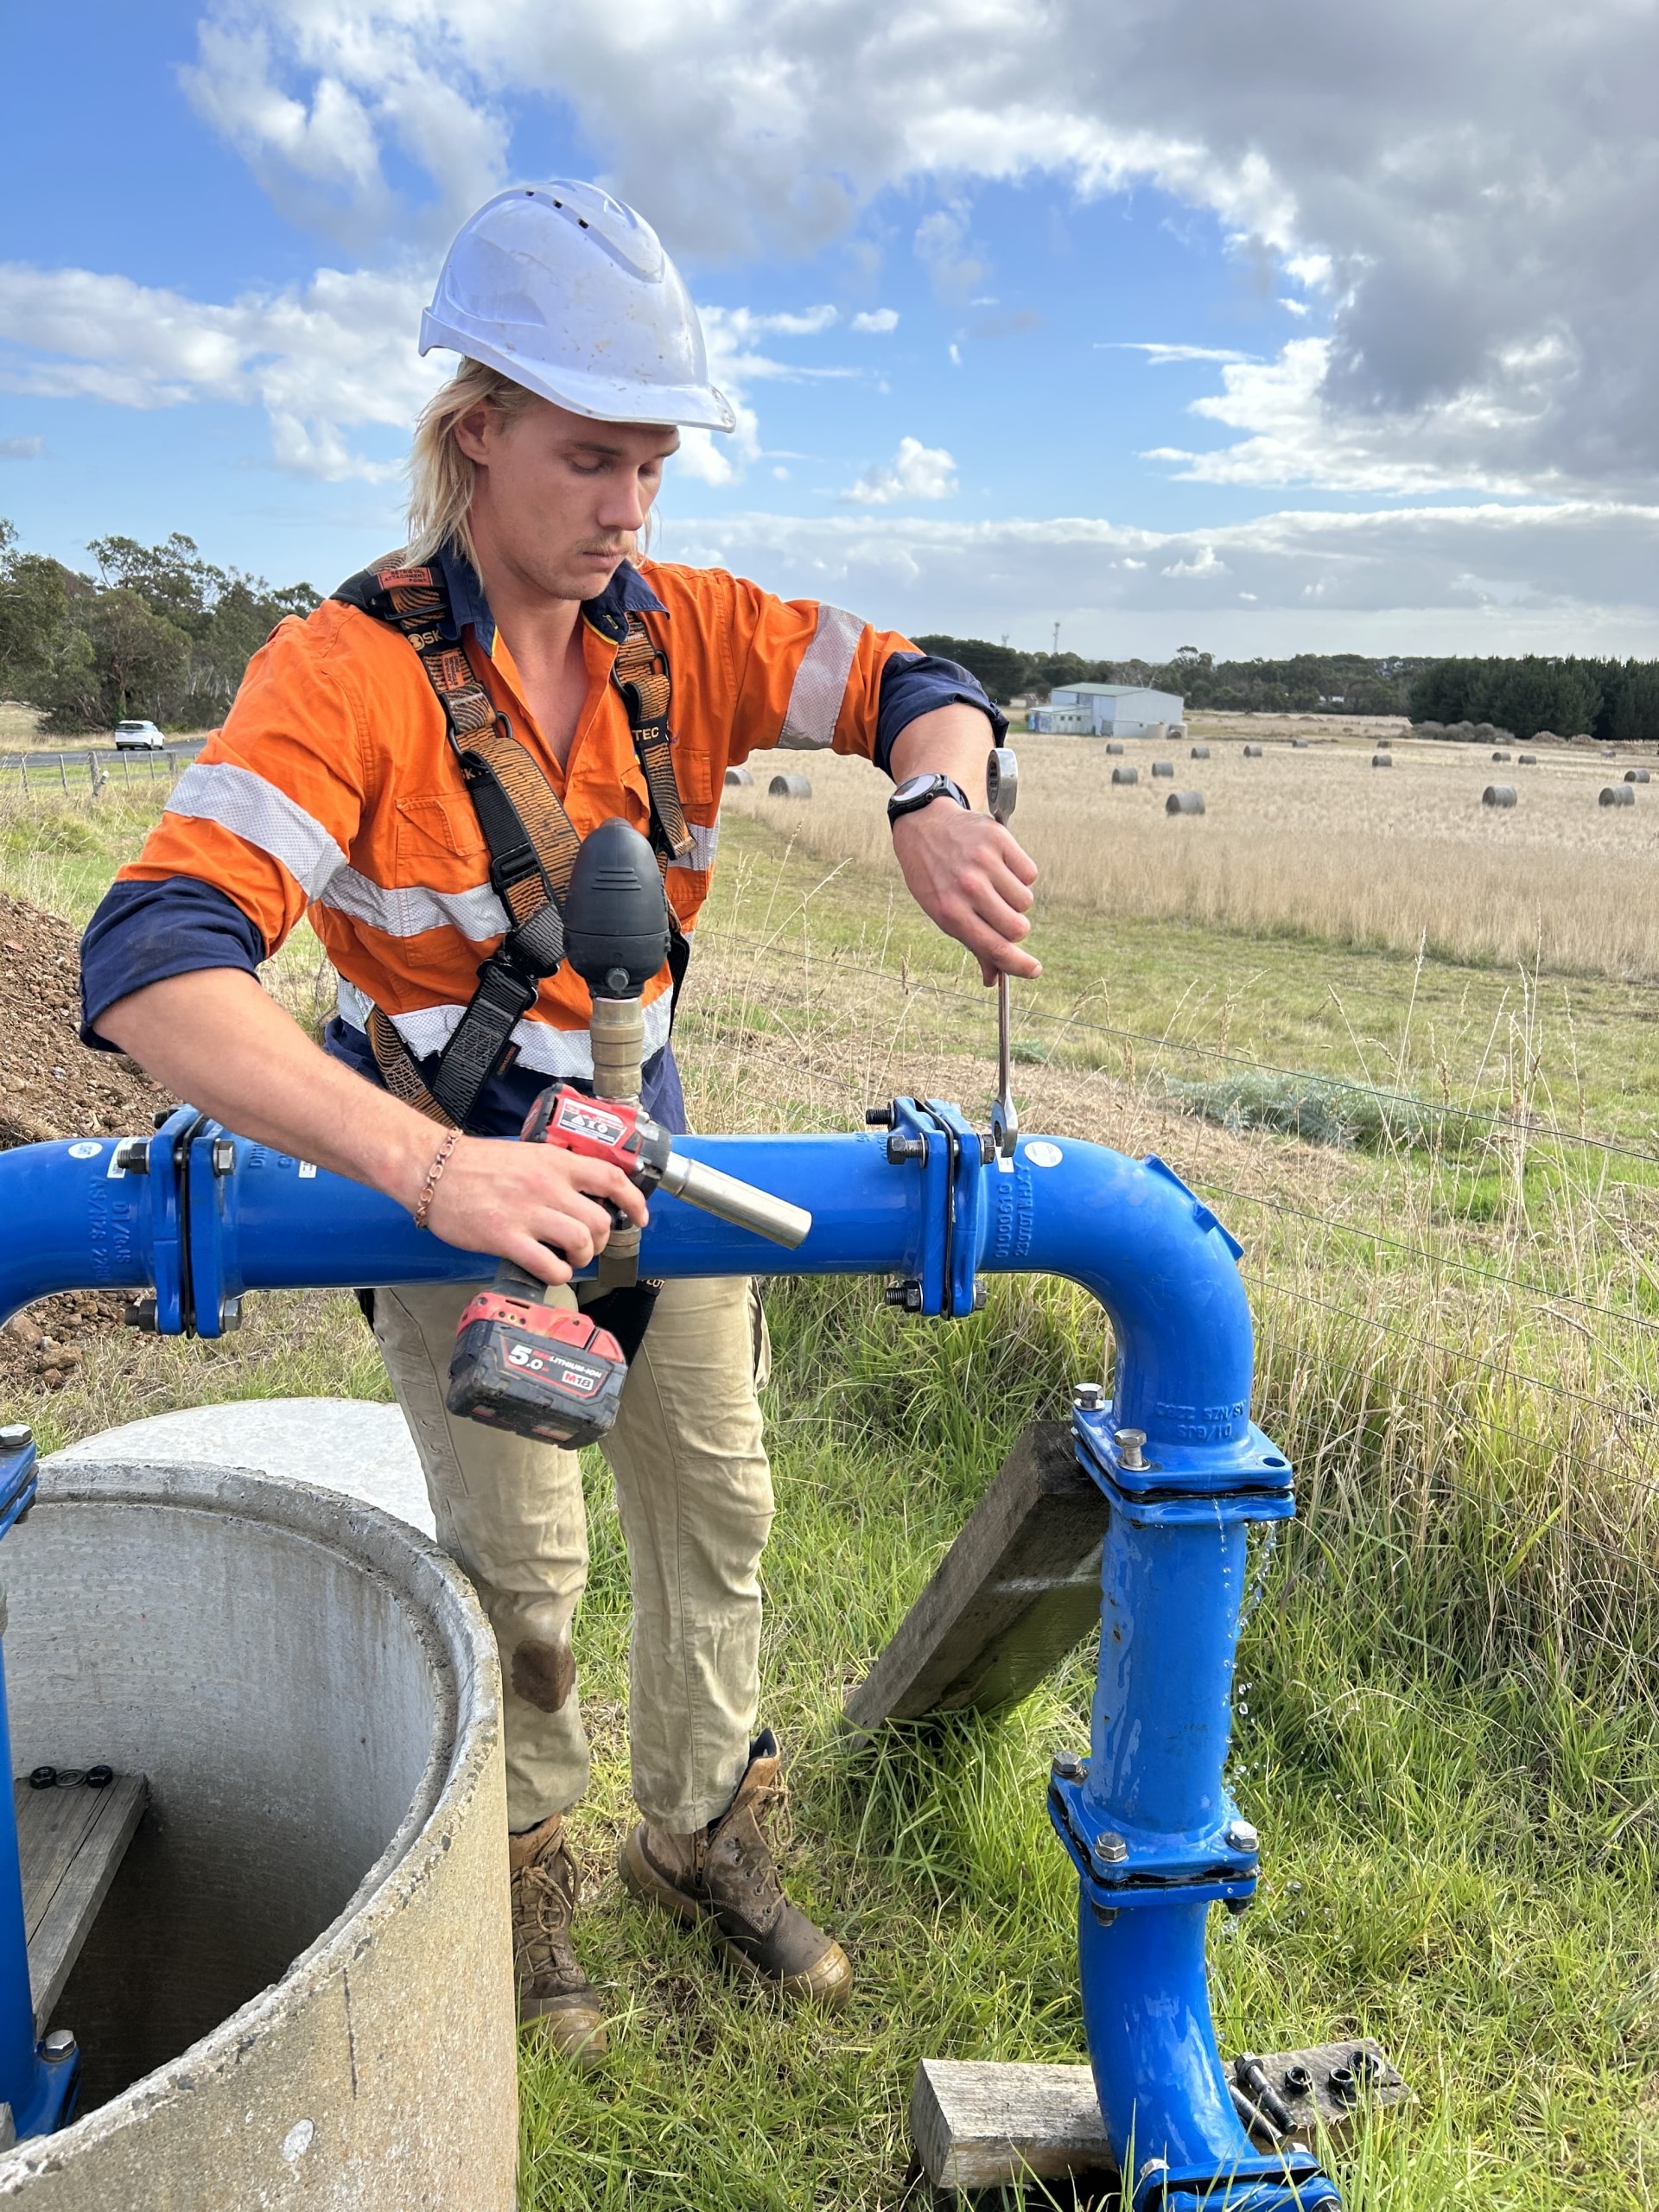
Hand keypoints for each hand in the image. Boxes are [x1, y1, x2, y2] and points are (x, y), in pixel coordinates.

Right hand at [421, 1135, 648, 1284]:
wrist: (433, 1170)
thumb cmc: (477, 1164)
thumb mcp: (527, 1154)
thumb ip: (557, 1171)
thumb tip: (585, 1194)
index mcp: (556, 1162)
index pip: (612, 1178)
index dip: (634, 1201)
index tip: (640, 1218)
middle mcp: (548, 1185)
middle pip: (602, 1220)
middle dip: (603, 1240)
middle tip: (589, 1245)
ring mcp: (528, 1212)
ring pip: (583, 1242)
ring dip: (583, 1257)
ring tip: (570, 1258)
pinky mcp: (506, 1238)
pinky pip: (550, 1265)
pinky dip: (559, 1273)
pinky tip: (551, 1269)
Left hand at [891, 799, 1039, 984]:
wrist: (923, 826)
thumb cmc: (934, 877)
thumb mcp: (942, 913)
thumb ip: (973, 945)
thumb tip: (994, 980)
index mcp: (951, 913)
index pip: (995, 948)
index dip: (1018, 965)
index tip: (1034, 970)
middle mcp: (968, 888)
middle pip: (1017, 928)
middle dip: (1014, 928)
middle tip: (998, 914)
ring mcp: (984, 862)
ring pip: (1025, 901)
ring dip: (1015, 899)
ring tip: (994, 885)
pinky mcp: (999, 840)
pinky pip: (1029, 873)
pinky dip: (1019, 874)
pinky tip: (999, 866)